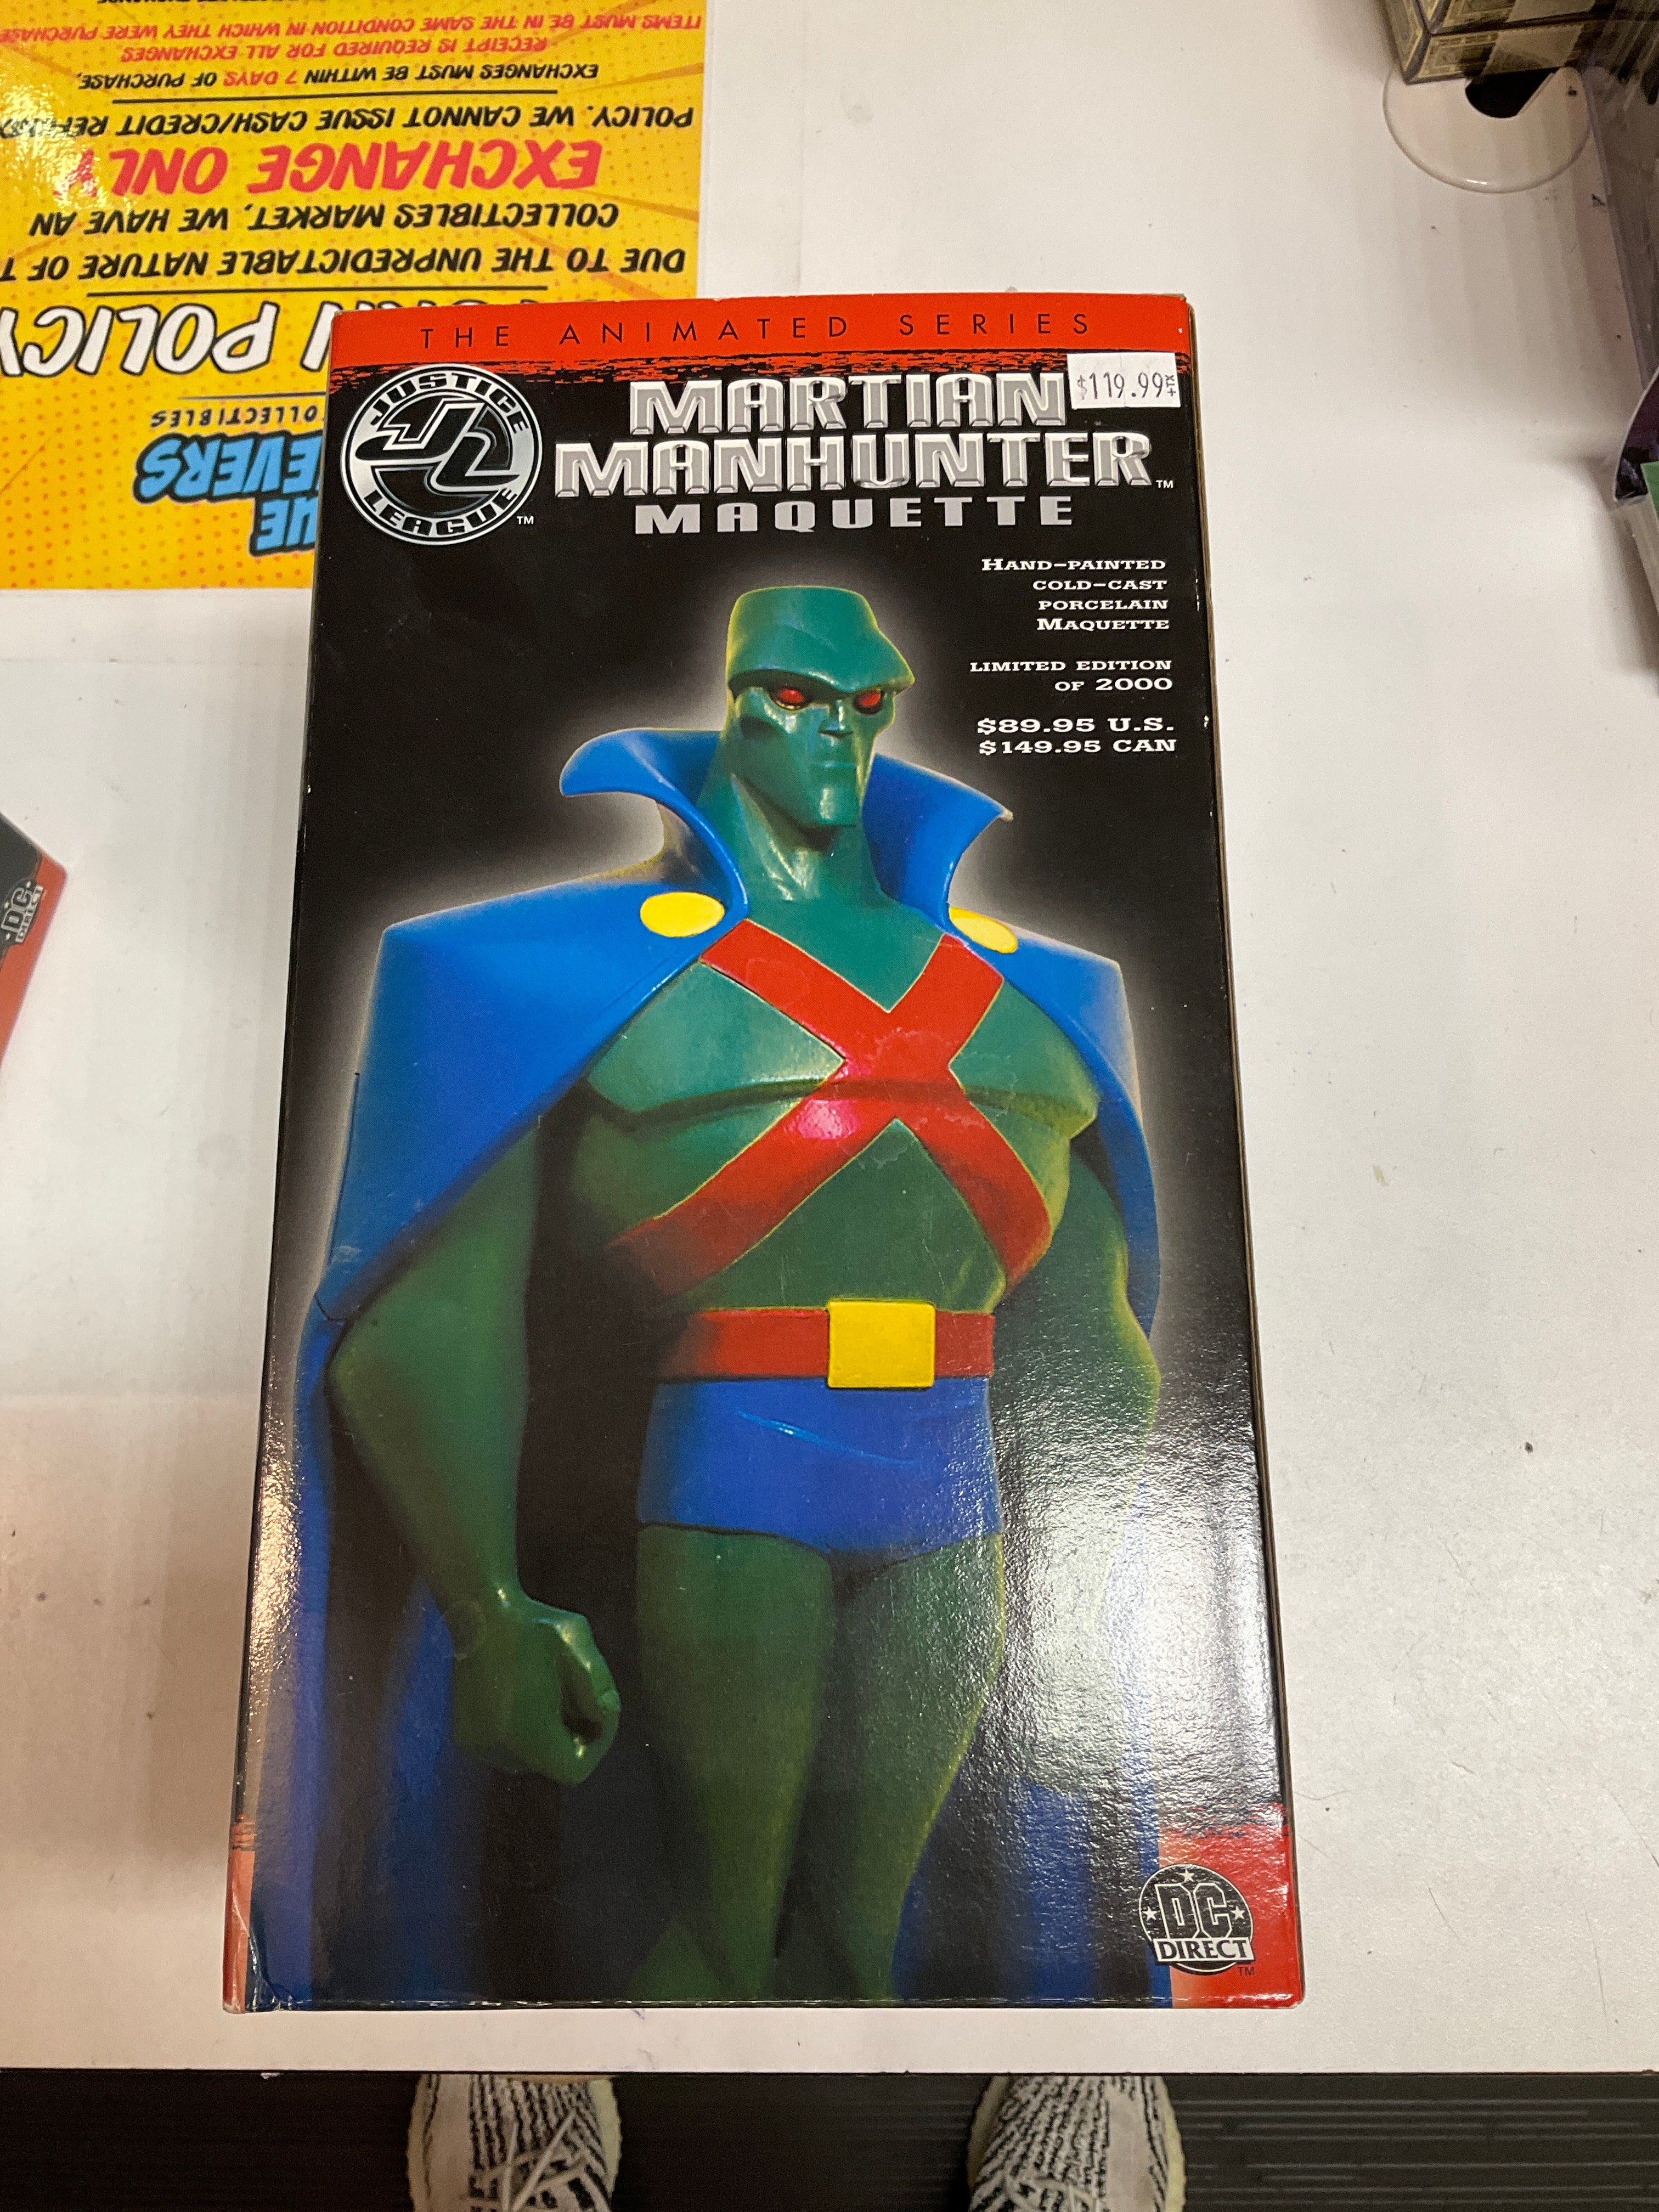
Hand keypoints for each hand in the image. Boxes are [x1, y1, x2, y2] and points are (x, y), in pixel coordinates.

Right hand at [447, 1595, 619, 1784]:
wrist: (480, 1614)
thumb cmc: (534, 1625)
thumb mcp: (580, 1646)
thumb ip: (600, 1686)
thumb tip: (605, 1716)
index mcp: (530, 1736)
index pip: (574, 1770)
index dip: (597, 1747)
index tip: (600, 1715)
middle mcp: (500, 1752)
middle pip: (551, 1764)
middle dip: (571, 1737)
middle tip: (579, 1700)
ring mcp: (478, 1747)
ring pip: (528, 1758)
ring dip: (546, 1735)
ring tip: (552, 1695)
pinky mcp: (465, 1737)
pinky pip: (506, 1748)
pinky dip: (522, 1731)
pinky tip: (525, 1697)